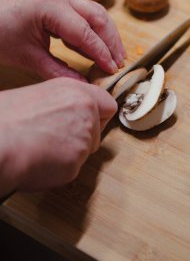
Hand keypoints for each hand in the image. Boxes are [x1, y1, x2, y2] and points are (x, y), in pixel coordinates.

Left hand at [0, 0, 125, 79]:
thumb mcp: (29, 58)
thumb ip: (60, 72)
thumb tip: (85, 85)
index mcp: (49, 5)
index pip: (86, 32)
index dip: (102, 53)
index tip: (113, 69)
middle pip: (98, 16)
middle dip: (112, 41)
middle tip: (120, 62)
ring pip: (94, 12)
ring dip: (106, 34)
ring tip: (115, 55)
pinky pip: (83, 13)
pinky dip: (92, 30)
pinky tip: (96, 47)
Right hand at [0, 77, 116, 195]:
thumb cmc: (6, 118)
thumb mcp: (39, 96)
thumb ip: (64, 104)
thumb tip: (67, 113)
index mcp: (75, 91)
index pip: (108, 104)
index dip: (98, 115)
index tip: (90, 121)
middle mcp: (86, 112)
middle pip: (98, 131)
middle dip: (83, 138)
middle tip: (56, 138)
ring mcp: (84, 139)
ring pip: (85, 152)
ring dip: (69, 154)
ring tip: (41, 148)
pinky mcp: (75, 164)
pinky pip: (72, 169)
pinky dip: (58, 169)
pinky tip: (39, 160)